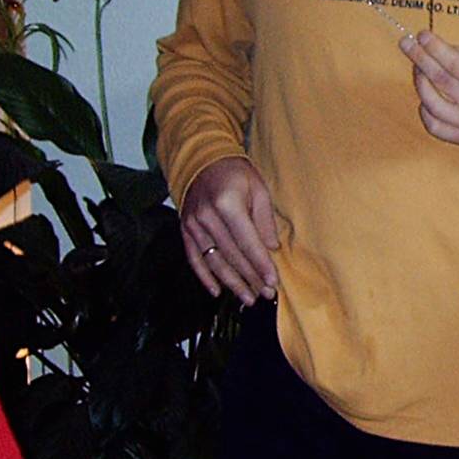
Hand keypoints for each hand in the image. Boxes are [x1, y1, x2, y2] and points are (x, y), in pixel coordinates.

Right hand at [180, 156, 280, 304]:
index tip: (273, 282)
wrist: (202, 160)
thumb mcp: (258, 188)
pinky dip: (204, 277)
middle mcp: (207, 216)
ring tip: (248, 298)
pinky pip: (194, 258)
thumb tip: (271, 249)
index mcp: (228, 204)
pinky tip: (216, 291)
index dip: (261, 264)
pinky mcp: (185, 229)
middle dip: (250, 278)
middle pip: (231, 255)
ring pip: (214, 261)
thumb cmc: (236, 174)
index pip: (248, 242)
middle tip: (265, 294)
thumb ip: (264, 219)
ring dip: (232, 283)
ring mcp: (193, 224)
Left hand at [401, 29, 458, 146]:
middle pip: (442, 81)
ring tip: (417, 68)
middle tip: (406, 44)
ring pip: (433, 103)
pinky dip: (424, 109)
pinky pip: (432, 125)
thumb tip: (430, 46)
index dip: (436, 49)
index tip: (421, 36)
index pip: (457, 65)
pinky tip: (425, 97)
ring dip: (419, 82)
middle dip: (421, 59)